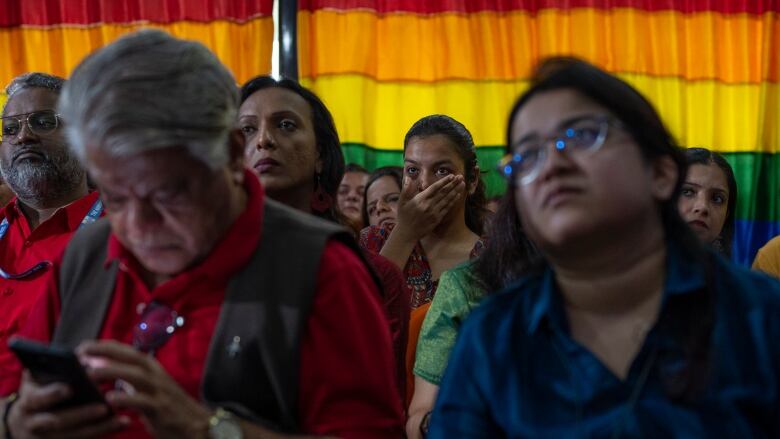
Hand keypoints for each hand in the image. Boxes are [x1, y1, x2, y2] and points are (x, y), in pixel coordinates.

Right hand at [7, 371, 126, 438]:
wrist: (27, 421)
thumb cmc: (41, 391)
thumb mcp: (41, 380)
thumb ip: (56, 370)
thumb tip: (85, 358)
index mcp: (29, 400)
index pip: (38, 397)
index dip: (52, 394)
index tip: (70, 388)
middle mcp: (33, 421)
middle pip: (57, 420)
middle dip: (81, 414)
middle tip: (103, 407)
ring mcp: (46, 437)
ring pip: (72, 435)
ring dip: (98, 428)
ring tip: (120, 419)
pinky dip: (103, 431)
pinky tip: (121, 423)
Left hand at [78, 340, 211, 438]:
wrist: (195, 424)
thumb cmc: (167, 406)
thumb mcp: (147, 388)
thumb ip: (128, 378)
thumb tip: (102, 369)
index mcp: (152, 368)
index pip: (127, 351)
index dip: (105, 346)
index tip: (82, 346)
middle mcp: (156, 375)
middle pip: (131, 357)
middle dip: (106, 352)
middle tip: (81, 353)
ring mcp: (160, 391)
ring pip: (136, 375)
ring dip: (113, 371)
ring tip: (90, 373)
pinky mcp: (161, 408)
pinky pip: (143, 401)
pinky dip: (126, 398)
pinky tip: (109, 398)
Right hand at [395, 174, 465, 239]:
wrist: (407, 233)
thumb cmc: (404, 216)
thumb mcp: (402, 202)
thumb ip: (406, 189)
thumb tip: (408, 177)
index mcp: (420, 199)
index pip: (434, 188)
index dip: (444, 181)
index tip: (452, 176)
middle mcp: (428, 205)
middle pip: (443, 192)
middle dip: (453, 184)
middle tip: (461, 177)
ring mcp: (434, 212)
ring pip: (447, 199)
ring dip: (456, 191)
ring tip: (462, 184)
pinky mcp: (437, 219)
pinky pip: (447, 208)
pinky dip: (453, 201)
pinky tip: (458, 195)